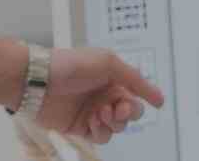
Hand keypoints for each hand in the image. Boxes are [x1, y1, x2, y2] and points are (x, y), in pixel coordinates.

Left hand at [36, 48, 163, 143]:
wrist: (39, 81)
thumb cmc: (73, 66)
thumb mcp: (110, 63)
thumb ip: (136, 80)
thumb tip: (159, 98)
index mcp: (113, 79)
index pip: (136, 95)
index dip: (141, 101)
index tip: (144, 103)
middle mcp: (104, 96)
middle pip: (130, 114)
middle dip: (127, 113)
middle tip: (117, 108)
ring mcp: (93, 112)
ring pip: (117, 128)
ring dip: (113, 123)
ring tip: (99, 113)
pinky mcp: (80, 127)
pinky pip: (101, 136)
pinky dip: (100, 131)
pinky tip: (91, 121)